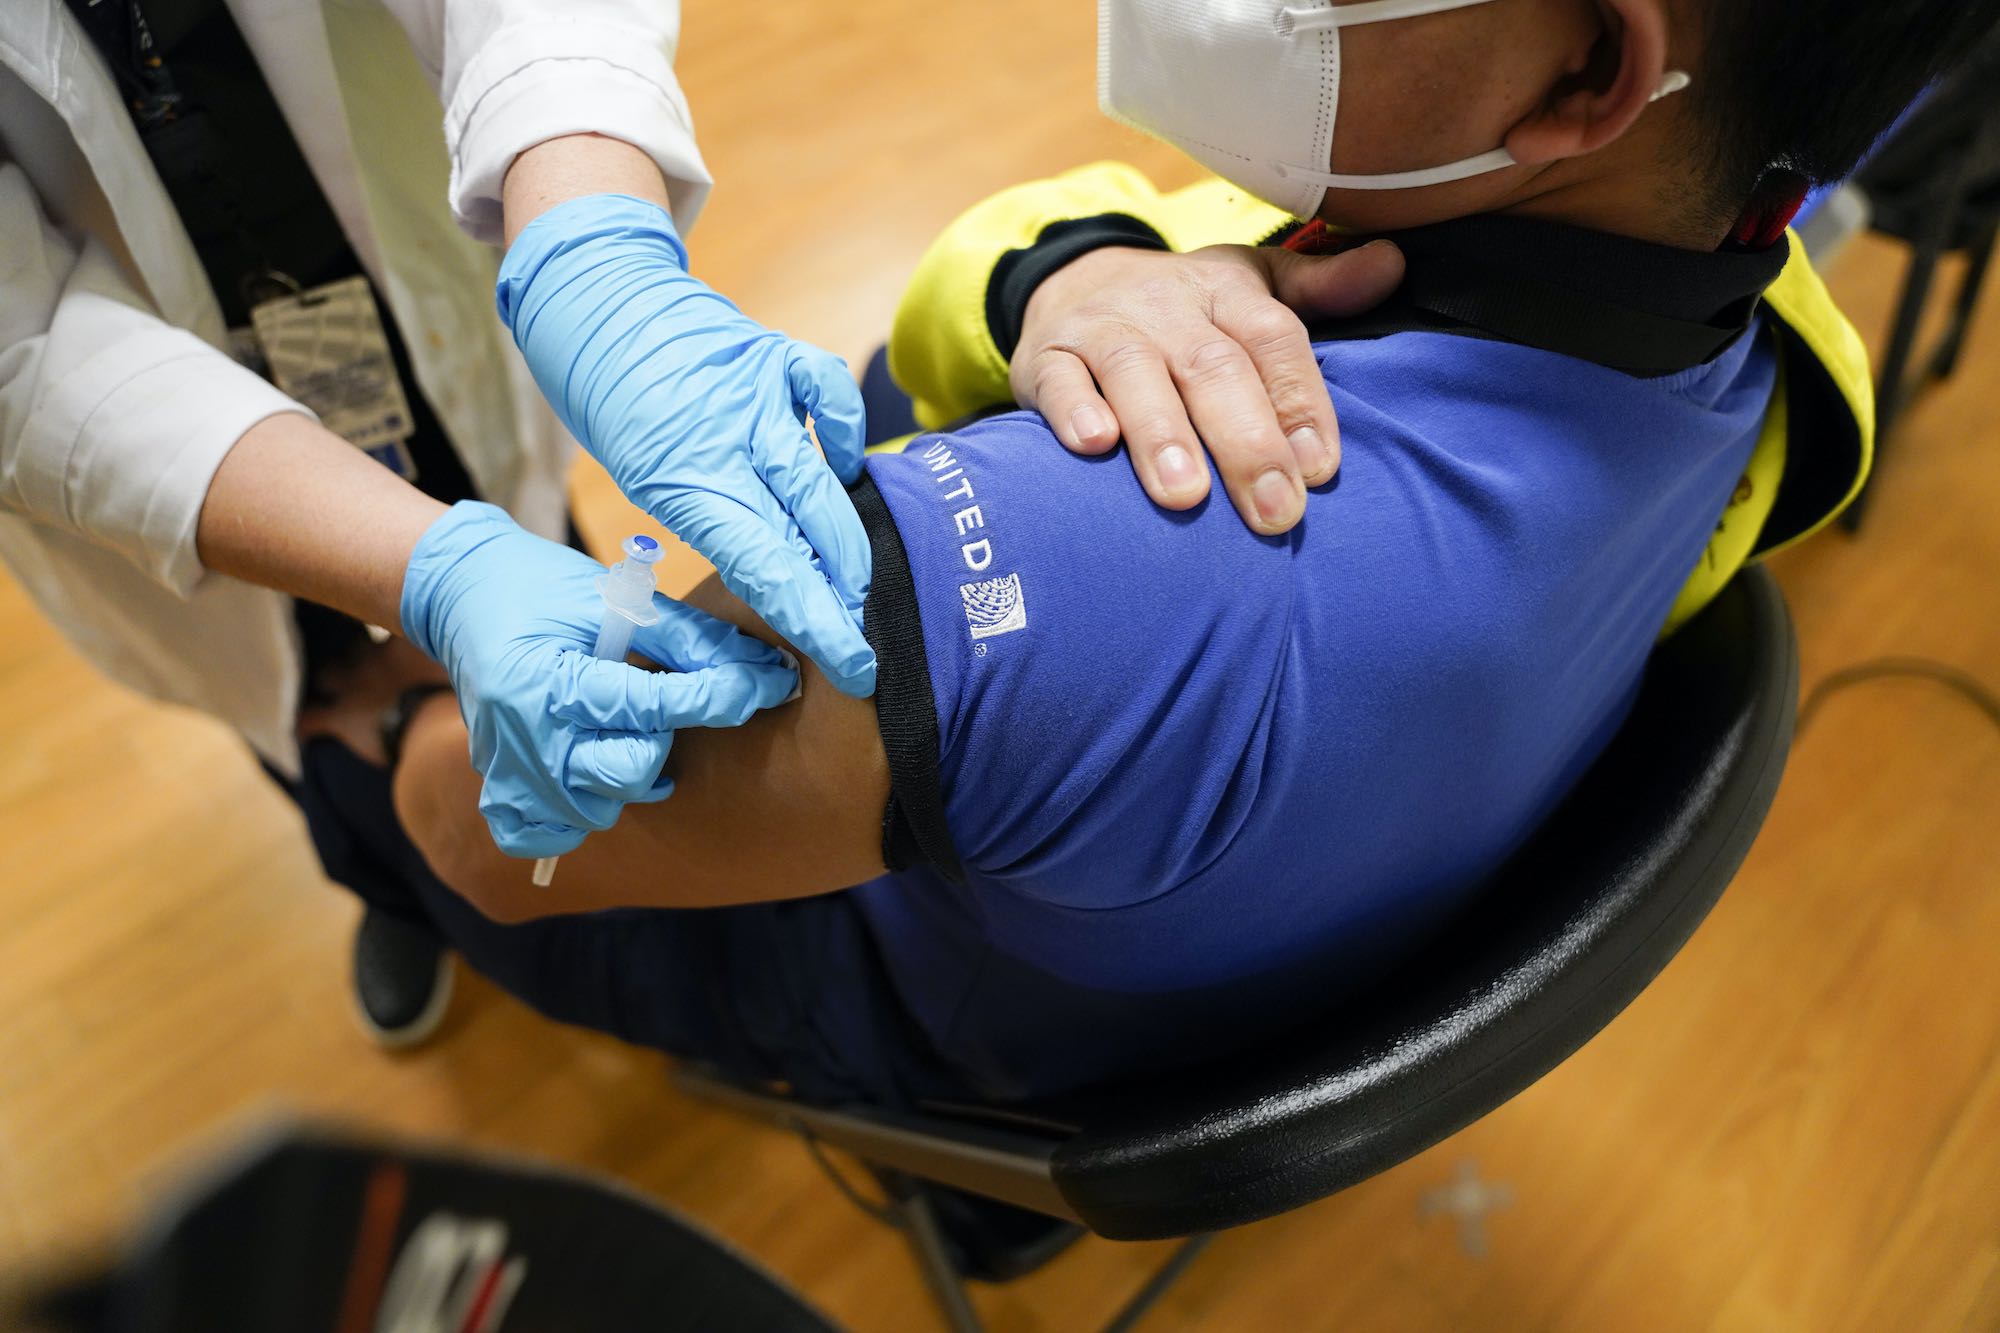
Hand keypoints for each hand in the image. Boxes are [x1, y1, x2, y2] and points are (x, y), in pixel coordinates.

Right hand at [400, 502, 798, 858]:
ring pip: (599, 809)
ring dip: (630, 775)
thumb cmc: (545, 588)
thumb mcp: (619, 600)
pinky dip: (576, 815)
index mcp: (548, 681)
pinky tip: (591, 776)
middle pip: (629, 771)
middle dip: (665, 738)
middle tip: (662, 703)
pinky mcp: (499, 789)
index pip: (653, 706)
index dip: (721, 696)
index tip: (772, 684)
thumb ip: (692, 640)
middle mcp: (524, 738)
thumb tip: (768, 671)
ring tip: (626, 732)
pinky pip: (544, 837)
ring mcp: (508, 772)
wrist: (464, 593)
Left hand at [497, 193, 874, 696]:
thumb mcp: (647, 479)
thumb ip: (715, 520)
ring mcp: (758, 391)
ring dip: (850, 541)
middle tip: (865, 643)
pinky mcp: (778, 353)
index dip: (813, 621)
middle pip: (804, 534)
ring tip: (863, 584)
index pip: (764, 566)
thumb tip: (785, 578)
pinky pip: (831, 396)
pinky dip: (847, 436)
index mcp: (679, 478)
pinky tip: (845, 467)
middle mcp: (724, 436)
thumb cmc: (617, 408)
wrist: (596, 301)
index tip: (851, 663)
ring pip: (824, 480)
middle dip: (843, 598)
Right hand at [1010, 240, 1404, 534]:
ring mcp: (1104, 329)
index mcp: (1228, 293)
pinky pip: (1058, 380)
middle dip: (1246, 441)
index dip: (1300, 401)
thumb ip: (1322, 289)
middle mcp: (1168, 307)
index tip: (1320, 468)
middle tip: (1273, 511)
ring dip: (1161, 434)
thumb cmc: (1183, 308)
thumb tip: (1394, 266)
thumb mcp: (1252, 285)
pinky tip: (1093, 444)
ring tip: (1185, 495)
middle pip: (1213, 368)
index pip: (1274, 340)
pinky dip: (1073, 410)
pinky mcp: (1046, 356)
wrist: (1074, 281)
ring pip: (1135, 373)